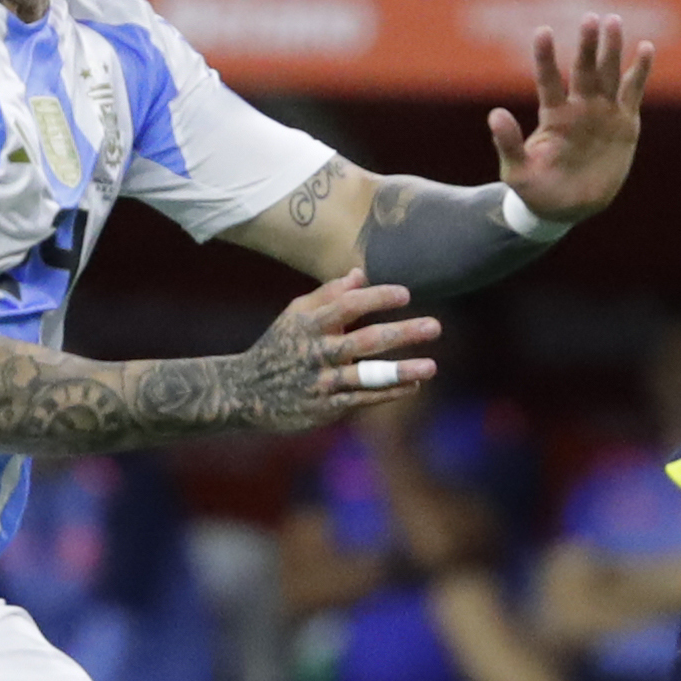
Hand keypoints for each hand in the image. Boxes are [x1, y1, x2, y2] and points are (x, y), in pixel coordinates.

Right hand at [236, 271, 440, 430]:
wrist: (245, 391)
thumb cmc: (280, 346)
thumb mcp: (296, 315)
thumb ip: (328, 294)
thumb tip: (361, 274)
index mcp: (310, 324)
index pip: (348, 306)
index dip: (377, 298)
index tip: (406, 295)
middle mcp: (318, 352)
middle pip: (365, 340)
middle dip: (402, 333)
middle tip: (435, 326)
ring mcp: (322, 382)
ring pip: (367, 376)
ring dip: (401, 371)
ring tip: (432, 366)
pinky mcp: (326, 407)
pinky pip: (363, 400)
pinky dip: (389, 393)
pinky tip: (413, 386)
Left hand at [490, 12, 652, 225]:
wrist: (568, 208)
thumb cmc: (537, 190)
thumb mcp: (518, 172)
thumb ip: (508, 144)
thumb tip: (494, 113)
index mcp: (554, 116)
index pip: (548, 80)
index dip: (545, 57)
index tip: (543, 31)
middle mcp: (578, 107)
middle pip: (583, 70)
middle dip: (587, 45)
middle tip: (590, 18)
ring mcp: (602, 112)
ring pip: (609, 74)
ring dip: (611, 48)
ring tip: (613, 21)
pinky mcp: (624, 123)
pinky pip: (633, 92)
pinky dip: (640, 71)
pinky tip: (645, 48)